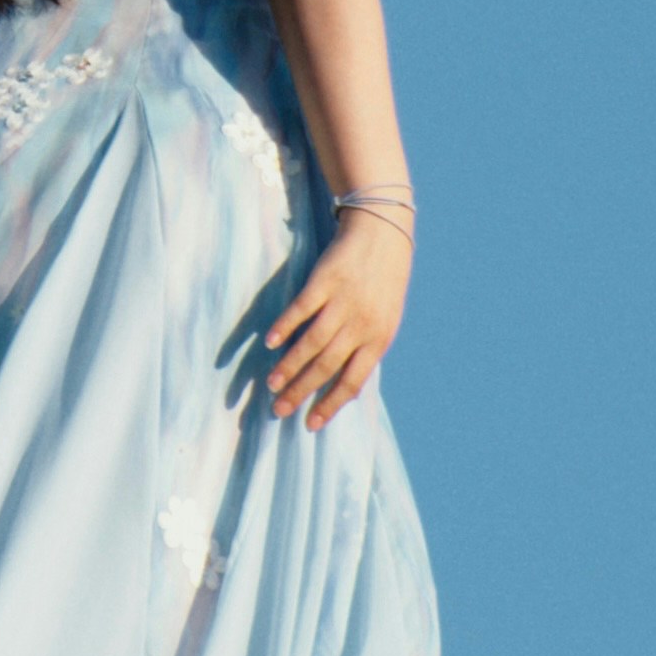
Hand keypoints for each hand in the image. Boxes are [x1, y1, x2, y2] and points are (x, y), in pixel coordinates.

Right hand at [264, 213, 406, 427]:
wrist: (384, 230)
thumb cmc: (383, 281)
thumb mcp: (385, 318)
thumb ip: (366, 348)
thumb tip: (345, 385)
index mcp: (379, 337)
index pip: (353, 381)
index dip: (330, 405)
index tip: (309, 425)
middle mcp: (362, 323)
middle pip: (327, 366)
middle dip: (301, 391)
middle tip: (278, 410)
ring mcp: (344, 301)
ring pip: (312, 342)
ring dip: (289, 366)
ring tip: (271, 384)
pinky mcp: (326, 279)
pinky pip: (301, 309)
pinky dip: (285, 327)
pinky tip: (270, 342)